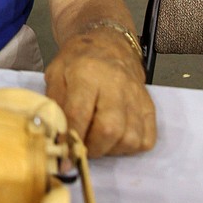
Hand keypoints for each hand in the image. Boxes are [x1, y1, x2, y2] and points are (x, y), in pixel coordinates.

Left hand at [45, 31, 156, 156]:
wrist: (108, 43)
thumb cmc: (77, 60)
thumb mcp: (55, 73)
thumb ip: (53, 103)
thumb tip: (53, 137)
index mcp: (87, 73)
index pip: (79, 113)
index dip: (69, 140)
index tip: (63, 159)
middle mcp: (116, 84)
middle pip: (109, 129)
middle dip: (92, 148)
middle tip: (81, 149)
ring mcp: (136, 96)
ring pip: (129, 138)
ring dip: (110, 150)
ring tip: (97, 142)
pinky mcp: (149, 106)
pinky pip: (146, 139)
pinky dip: (130, 147)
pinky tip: (115, 139)